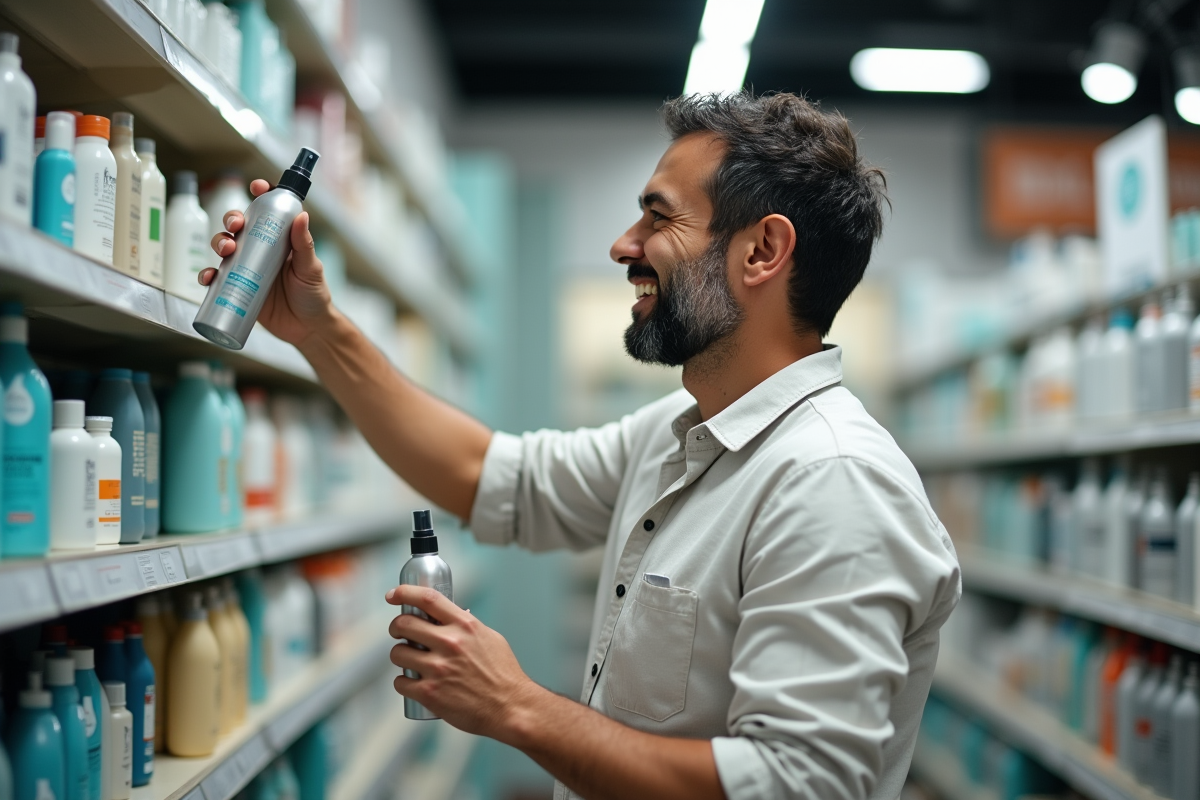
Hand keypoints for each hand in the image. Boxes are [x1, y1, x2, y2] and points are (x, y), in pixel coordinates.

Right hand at [201, 178, 335, 346]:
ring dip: (218, 242)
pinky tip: (208, 277)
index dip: (261, 194)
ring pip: (224, 247)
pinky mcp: (237, 288)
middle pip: (240, 226)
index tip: (257, 186)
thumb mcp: (311, 269)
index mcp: (280, 240)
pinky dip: (208, 275)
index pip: (269, 211)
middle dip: (232, 219)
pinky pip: (217, 278)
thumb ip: (305, 245)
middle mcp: (260, 250)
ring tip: (226, 250)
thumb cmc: (314, 296)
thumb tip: (302, 215)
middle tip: (236, 226)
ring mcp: (247, 268)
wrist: (307, 329)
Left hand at [386, 585, 538, 738]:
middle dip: (396, 627)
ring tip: (409, 661)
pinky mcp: (430, 693)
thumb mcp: (490, 638)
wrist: (510, 707)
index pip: (427, 598)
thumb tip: (450, 616)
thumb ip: (468, 626)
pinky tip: (412, 683)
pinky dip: (403, 682)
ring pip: (398, 653)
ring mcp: (438, 668)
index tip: (394, 595)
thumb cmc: (503, 674)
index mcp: (465, 626)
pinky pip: (401, 682)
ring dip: (399, 655)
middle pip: (405, 624)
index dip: (405, 593)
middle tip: (399, 633)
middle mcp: (450, 643)